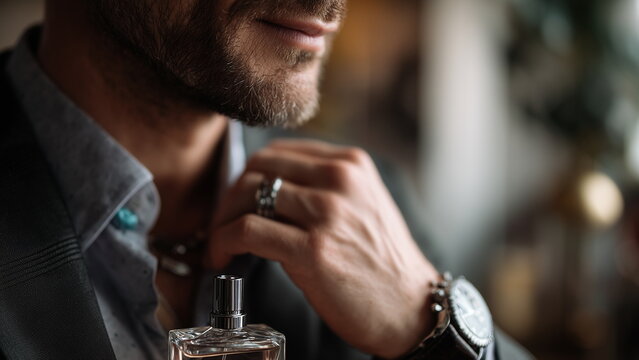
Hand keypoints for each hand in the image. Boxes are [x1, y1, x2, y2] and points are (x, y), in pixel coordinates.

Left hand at [207, 139, 438, 357]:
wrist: (409, 308)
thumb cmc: (381, 261)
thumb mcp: (362, 204)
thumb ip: (322, 186)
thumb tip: (265, 188)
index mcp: (350, 163)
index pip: (278, 152)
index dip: (249, 176)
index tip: (239, 202)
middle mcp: (340, 179)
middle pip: (258, 167)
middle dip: (230, 196)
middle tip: (223, 222)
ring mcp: (327, 212)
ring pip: (247, 193)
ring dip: (222, 220)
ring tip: (220, 242)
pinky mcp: (313, 249)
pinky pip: (247, 230)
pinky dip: (223, 241)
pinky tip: (222, 257)